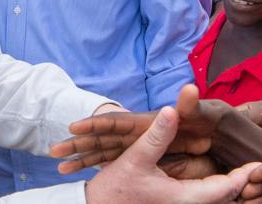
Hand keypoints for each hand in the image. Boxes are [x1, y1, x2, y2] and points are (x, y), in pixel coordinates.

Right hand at [52, 85, 228, 174]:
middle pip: (99, 137)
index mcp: (142, 123)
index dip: (93, 122)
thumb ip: (190, 106)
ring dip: (79, 158)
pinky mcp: (131, 159)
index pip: (113, 122)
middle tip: (54, 152)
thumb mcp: (196, 116)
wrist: (207, 134)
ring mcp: (129, 147)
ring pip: (99, 152)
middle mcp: (131, 134)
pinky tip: (74, 173)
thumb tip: (190, 88)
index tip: (74, 126)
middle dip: (76, 144)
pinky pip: (106, 163)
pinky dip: (91, 167)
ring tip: (59, 168)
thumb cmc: (202, 122)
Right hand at [85, 107, 259, 203]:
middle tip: (260, 163)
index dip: (244, 174)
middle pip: (226, 196)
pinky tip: (223, 177)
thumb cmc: (115, 189)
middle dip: (242, 181)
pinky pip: (204, 199)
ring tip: (248, 169)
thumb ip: (158, 134)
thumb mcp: (136, 158)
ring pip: (216, 199)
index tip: (259, 161)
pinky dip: (217, 189)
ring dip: (230, 185)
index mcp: (185, 198)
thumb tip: (174, 109)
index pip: (226, 188)